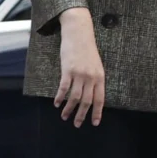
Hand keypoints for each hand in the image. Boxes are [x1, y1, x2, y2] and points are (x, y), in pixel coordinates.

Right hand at [55, 7, 105, 126]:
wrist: (79, 33)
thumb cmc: (87, 48)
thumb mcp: (96, 65)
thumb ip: (95, 79)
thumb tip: (91, 95)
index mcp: (100, 77)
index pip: (100, 99)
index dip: (97, 112)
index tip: (95, 123)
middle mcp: (91, 77)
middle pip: (86, 101)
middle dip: (81, 115)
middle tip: (77, 124)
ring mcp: (79, 74)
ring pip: (74, 98)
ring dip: (69, 109)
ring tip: (64, 116)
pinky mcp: (67, 70)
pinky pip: (63, 88)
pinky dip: (59, 97)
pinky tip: (56, 103)